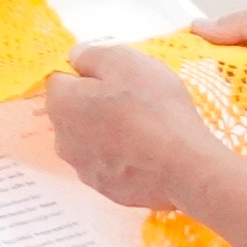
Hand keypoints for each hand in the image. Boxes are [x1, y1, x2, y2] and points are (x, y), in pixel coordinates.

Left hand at [42, 42, 232, 215]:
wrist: (185, 169)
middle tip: (135, 101)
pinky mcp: (106, 190)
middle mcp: (62, 140)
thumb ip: (93, 56)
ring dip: (108, 132)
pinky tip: (148, 154)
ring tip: (145, 129)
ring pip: (91, 140)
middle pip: (74, 112)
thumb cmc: (154, 109)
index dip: (88, 73)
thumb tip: (75, 58)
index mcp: (61, 105)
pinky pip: (110, 165)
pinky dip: (122, 158)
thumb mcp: (126, 62)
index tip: (116, 76)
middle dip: (96, 103)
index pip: (61, 79)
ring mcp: (83, 169)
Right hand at [194, 0, 246, 150]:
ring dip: (228, 114)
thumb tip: (202, 28)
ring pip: (246, 112)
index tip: (177, 63)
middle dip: (212, 89)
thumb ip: (243, 26)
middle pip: (234, 84)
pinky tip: (225, 139)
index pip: (231, 50)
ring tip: (195, 118)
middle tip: (181, 94)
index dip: (205, 56)